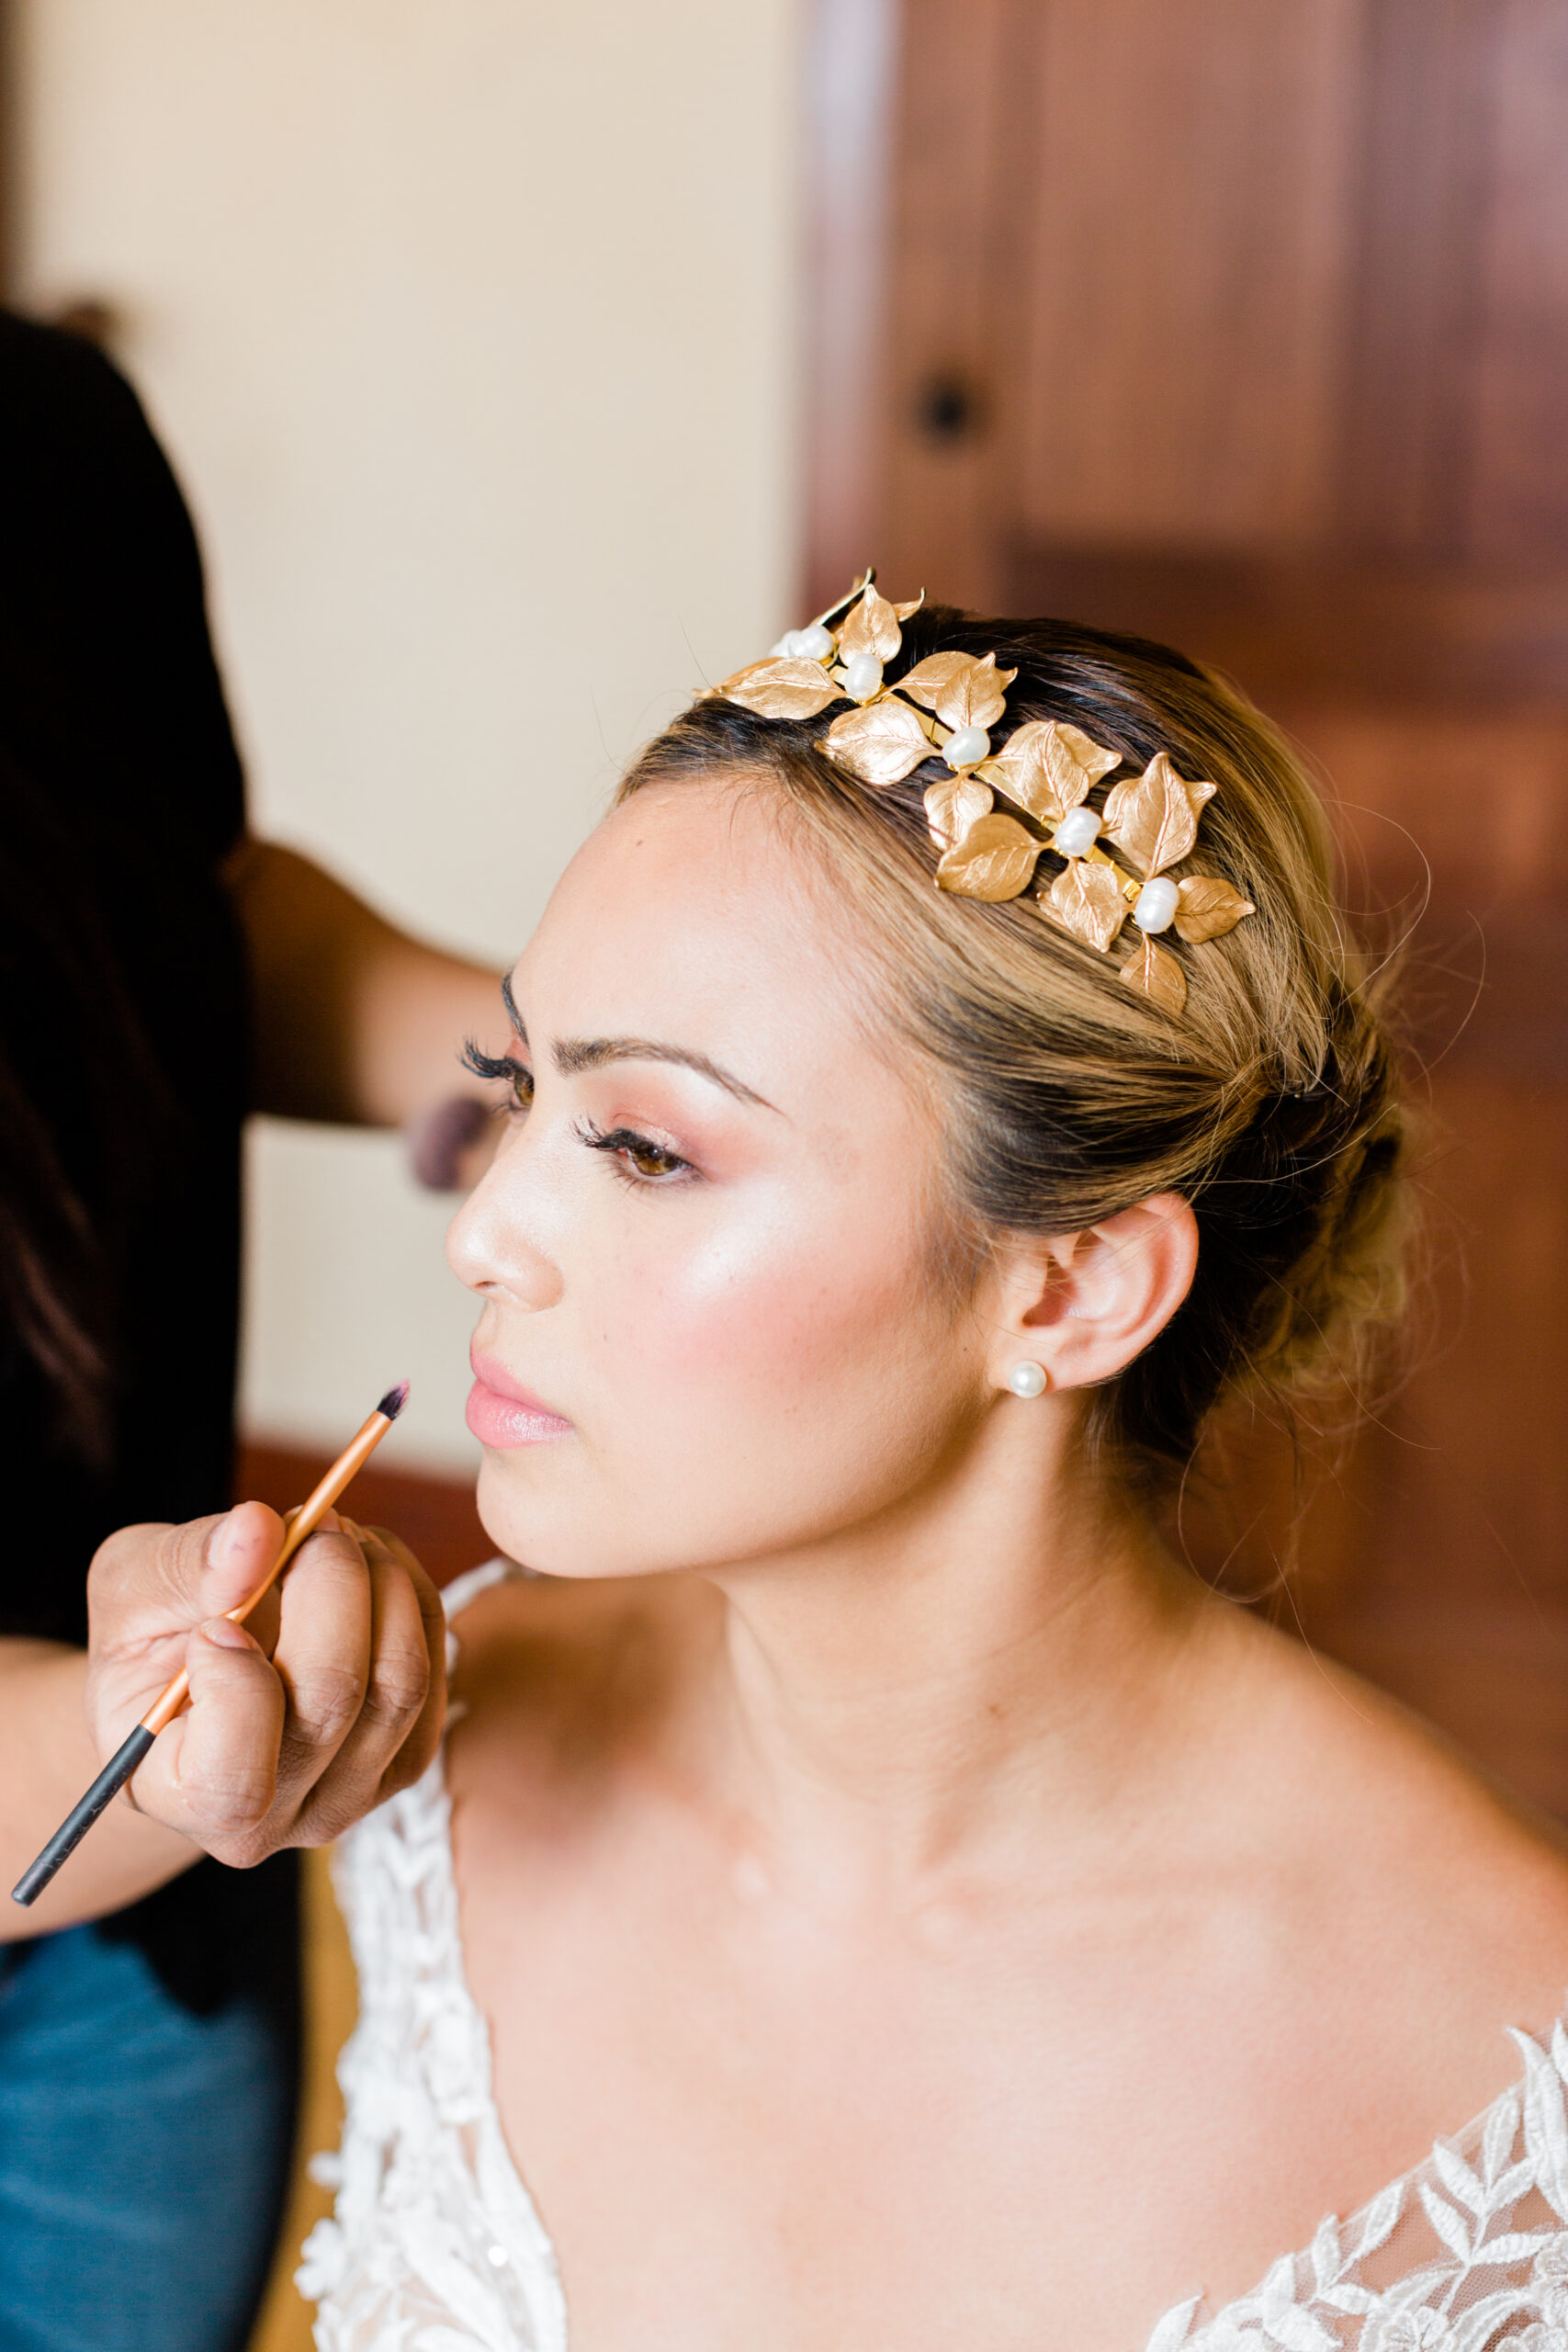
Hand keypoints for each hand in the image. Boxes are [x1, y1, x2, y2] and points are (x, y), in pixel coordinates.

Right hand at [84, 1502, 445, 1866]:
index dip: (236, 1687)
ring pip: (400, 1679)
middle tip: (309, 1520)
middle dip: (329, 1584)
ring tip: (334, 1532)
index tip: (214, 1622)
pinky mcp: (409, 1751)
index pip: (234, 1782)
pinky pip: (434, 1661)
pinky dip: (408, 1591)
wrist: (196, 1682)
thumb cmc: (149, 1644)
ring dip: (378, 1579)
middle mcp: (280, 1817)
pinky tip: (365, 1560)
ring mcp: (354, 1792)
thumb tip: (258, 1530)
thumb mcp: (129, 1594)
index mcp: (188, 1801)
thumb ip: (183, 1567)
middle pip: (335, 1699)